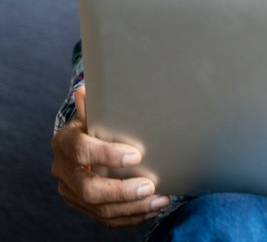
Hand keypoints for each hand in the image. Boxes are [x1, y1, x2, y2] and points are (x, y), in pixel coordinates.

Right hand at [50, 87, 170, 226]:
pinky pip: (105, 218)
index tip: (137, 155)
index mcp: (64, 142)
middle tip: (150, 185)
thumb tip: (85, 90)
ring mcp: (70, 191)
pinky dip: (131, 217)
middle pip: (89, 188)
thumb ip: (94, 106)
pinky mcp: (82, 206)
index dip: (108, 154)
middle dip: (122, 190)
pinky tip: (152, 208)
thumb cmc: (97, 123)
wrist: (84, 142)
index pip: (82, 151)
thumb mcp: (96, 112)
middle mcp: (62, 170)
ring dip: (132, 207)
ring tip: (160, 199)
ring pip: (98, 208)